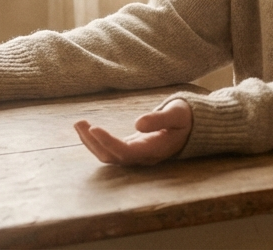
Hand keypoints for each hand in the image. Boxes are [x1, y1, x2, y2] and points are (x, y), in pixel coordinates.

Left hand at [73, 99, 192, 165]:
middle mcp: (143, 157)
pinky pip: (111, 150)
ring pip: (109, 156)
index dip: (108, 142)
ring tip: (78, 124)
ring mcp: (137, 155)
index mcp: (154, 149)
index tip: (93, 128)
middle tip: (79, 122)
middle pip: (112, 157)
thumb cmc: (185, 118)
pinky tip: (87, 129)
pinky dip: (96, 141)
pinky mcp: (132, 149)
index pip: (126, 151)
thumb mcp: (177, 114)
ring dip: (91, 142)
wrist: (193, 127)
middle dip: (93, 142)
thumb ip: (159, 119)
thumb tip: (137, 124)